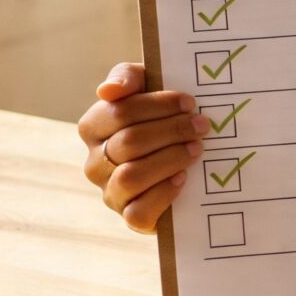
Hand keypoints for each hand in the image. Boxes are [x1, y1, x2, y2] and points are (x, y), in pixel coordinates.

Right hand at [77, 62, 202, 231]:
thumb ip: (127, 77)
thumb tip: (108, 90)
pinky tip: (183, 179)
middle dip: (171, 131)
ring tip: (197, 149)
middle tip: (202, 126)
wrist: (183, 157)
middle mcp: (95, 161)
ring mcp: (110, 192)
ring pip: (131, 176)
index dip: (158, 106)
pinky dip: (163, 194)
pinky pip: (138, 212)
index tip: (191, 103)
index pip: (120, 112)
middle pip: (129, 142)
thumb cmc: (161, 116)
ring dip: (170, 159)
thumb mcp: (147, 87)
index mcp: (93, 126)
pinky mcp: (129, 217)